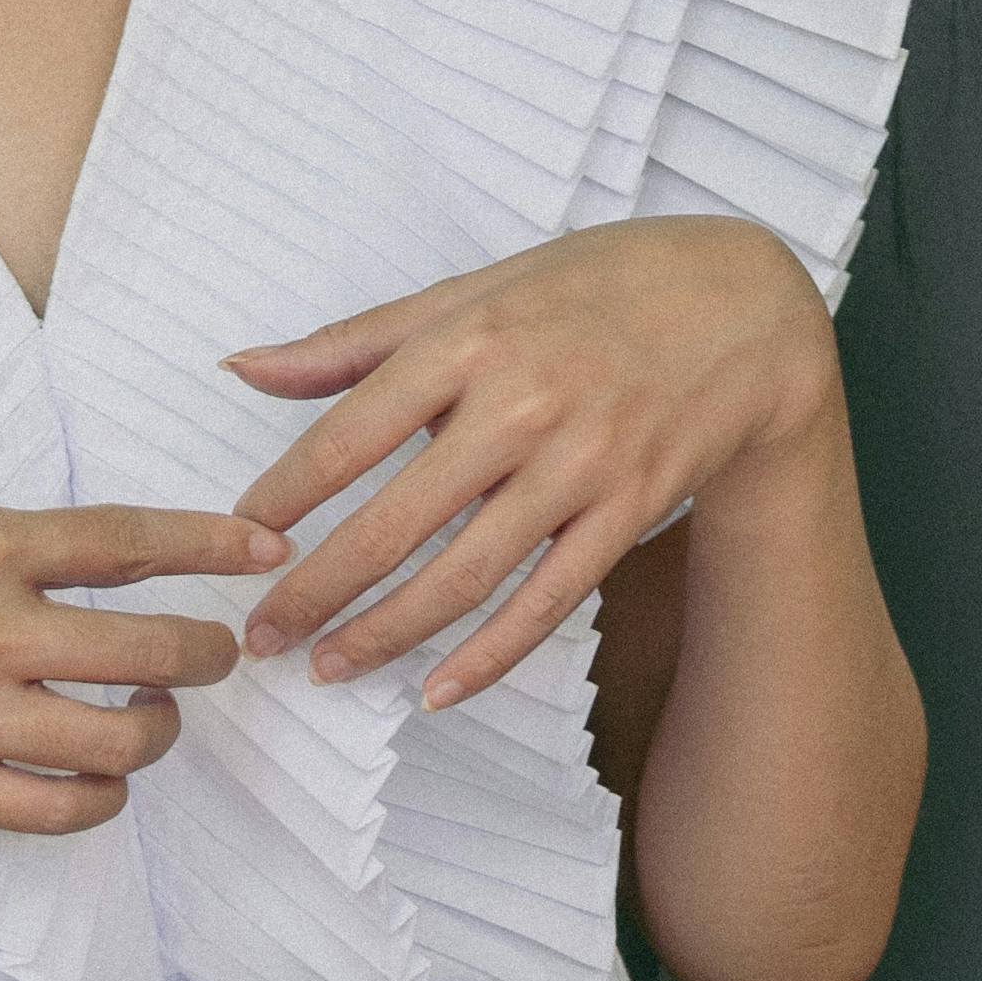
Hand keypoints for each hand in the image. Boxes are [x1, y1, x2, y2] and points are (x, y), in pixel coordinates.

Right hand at [0, 505, 276, 853]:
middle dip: (206, 654)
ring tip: (150, 716)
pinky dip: (100, 797)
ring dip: (158, 731)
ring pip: (118, 742)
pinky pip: (57, 809)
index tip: (264, 545)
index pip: (127, 541)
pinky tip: (99, 778)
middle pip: (150, 648)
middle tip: (216, 652)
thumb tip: (82, 567)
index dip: (211, 543)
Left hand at [230, 221, 843, 713]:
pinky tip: (437, 691)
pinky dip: (490, 655)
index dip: (284, 496)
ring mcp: (581, 464)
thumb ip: (357, 340)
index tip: (236, 540)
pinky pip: (547, 601)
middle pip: (396, 521)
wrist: (745, 309)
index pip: (350, 433)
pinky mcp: (629, 510)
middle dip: (317, 589)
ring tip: (327, 666)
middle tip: (260, 637)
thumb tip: (245, 367)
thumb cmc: (596, 288)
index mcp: (469, 339)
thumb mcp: (475, 288)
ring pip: (465, 574)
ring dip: (387, 633)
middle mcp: (521, 404)